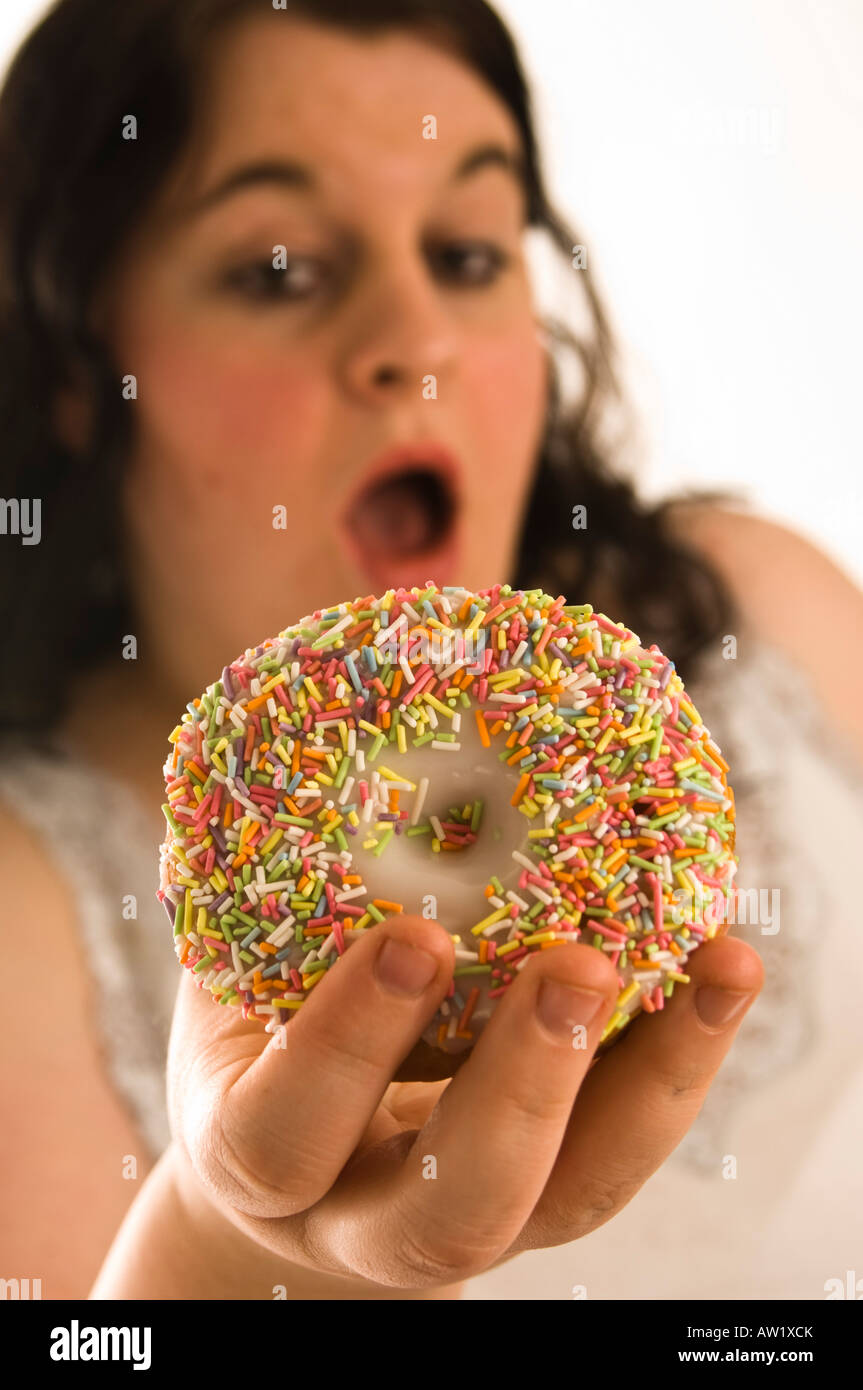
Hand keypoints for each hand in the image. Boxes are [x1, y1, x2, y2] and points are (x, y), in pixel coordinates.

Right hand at [167, 913, 762, 1290]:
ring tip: (715, 965)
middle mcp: (367, 1217)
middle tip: (580, 964)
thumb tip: (284, 759)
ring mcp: (472, 1217)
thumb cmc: (256, 1032)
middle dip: (526, 1084)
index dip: (348, 1046)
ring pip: (573, 1197)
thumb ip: (256, 903)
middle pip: (453, 1208)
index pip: (280, 1134)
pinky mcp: (552, 1194)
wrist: (293, 1153)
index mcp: (259, 1158)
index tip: (413, 937)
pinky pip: (627, 1146)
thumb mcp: (234, 974)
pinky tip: (724, 969)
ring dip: (653, 1078)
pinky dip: (684, 1058)